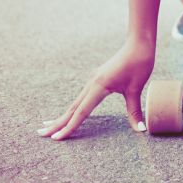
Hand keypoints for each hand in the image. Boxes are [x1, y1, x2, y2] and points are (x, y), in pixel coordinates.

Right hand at [38, 38, 154, 139]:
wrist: (138, 44)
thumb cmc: (139, 64)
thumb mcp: (136, 89)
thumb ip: (134, 111)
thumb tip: (141, 130)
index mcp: (99, 86)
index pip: (81, 112)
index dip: (69, 126)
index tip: (56, 138)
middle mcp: (91, 84)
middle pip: (72, 108)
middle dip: (57, 123)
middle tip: (41, 134)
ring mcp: (92, 81)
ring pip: (75, 103)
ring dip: (63, 116)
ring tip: (47, 126)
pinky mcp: (96, 79)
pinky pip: (81, 97)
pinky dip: (73, 107)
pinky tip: (69, 112)